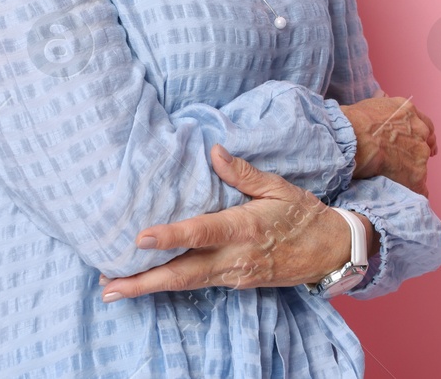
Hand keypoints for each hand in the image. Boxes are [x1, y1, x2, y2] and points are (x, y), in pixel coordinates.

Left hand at [99, 145, 374, 301]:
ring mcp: (235, 275)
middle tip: (109, 285)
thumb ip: (242, 172)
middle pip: (184, 273)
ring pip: (186, 284)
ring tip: (114, 289)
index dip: (170, 237)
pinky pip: (197, 285)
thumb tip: (212, 150)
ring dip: (150, 288)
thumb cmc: (302, 214)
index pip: (202, 233)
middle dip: (145, 281)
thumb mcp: (277, 186)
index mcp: (245, 228)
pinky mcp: (235, 284)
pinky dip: (170, 285)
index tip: (141, 237)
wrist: (331, 251)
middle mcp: (235, 257)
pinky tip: (147, 283)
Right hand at [340, 93, 435, 195]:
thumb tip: (381, 119)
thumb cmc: (352, 122)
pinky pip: (420, 189)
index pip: (424, 125)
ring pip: (422, 168)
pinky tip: (402, 195)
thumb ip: (386, 114)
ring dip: (411, 173)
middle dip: (415, 154)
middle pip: (425, 146)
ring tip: (393, 179)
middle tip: (401, 162)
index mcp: (408, 111)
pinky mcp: (416, 174)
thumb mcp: (373, 106)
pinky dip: (412, 192)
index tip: (417, 145)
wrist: (352, 138)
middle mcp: (419, 130)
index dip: (420, 137)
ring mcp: (420, 153)